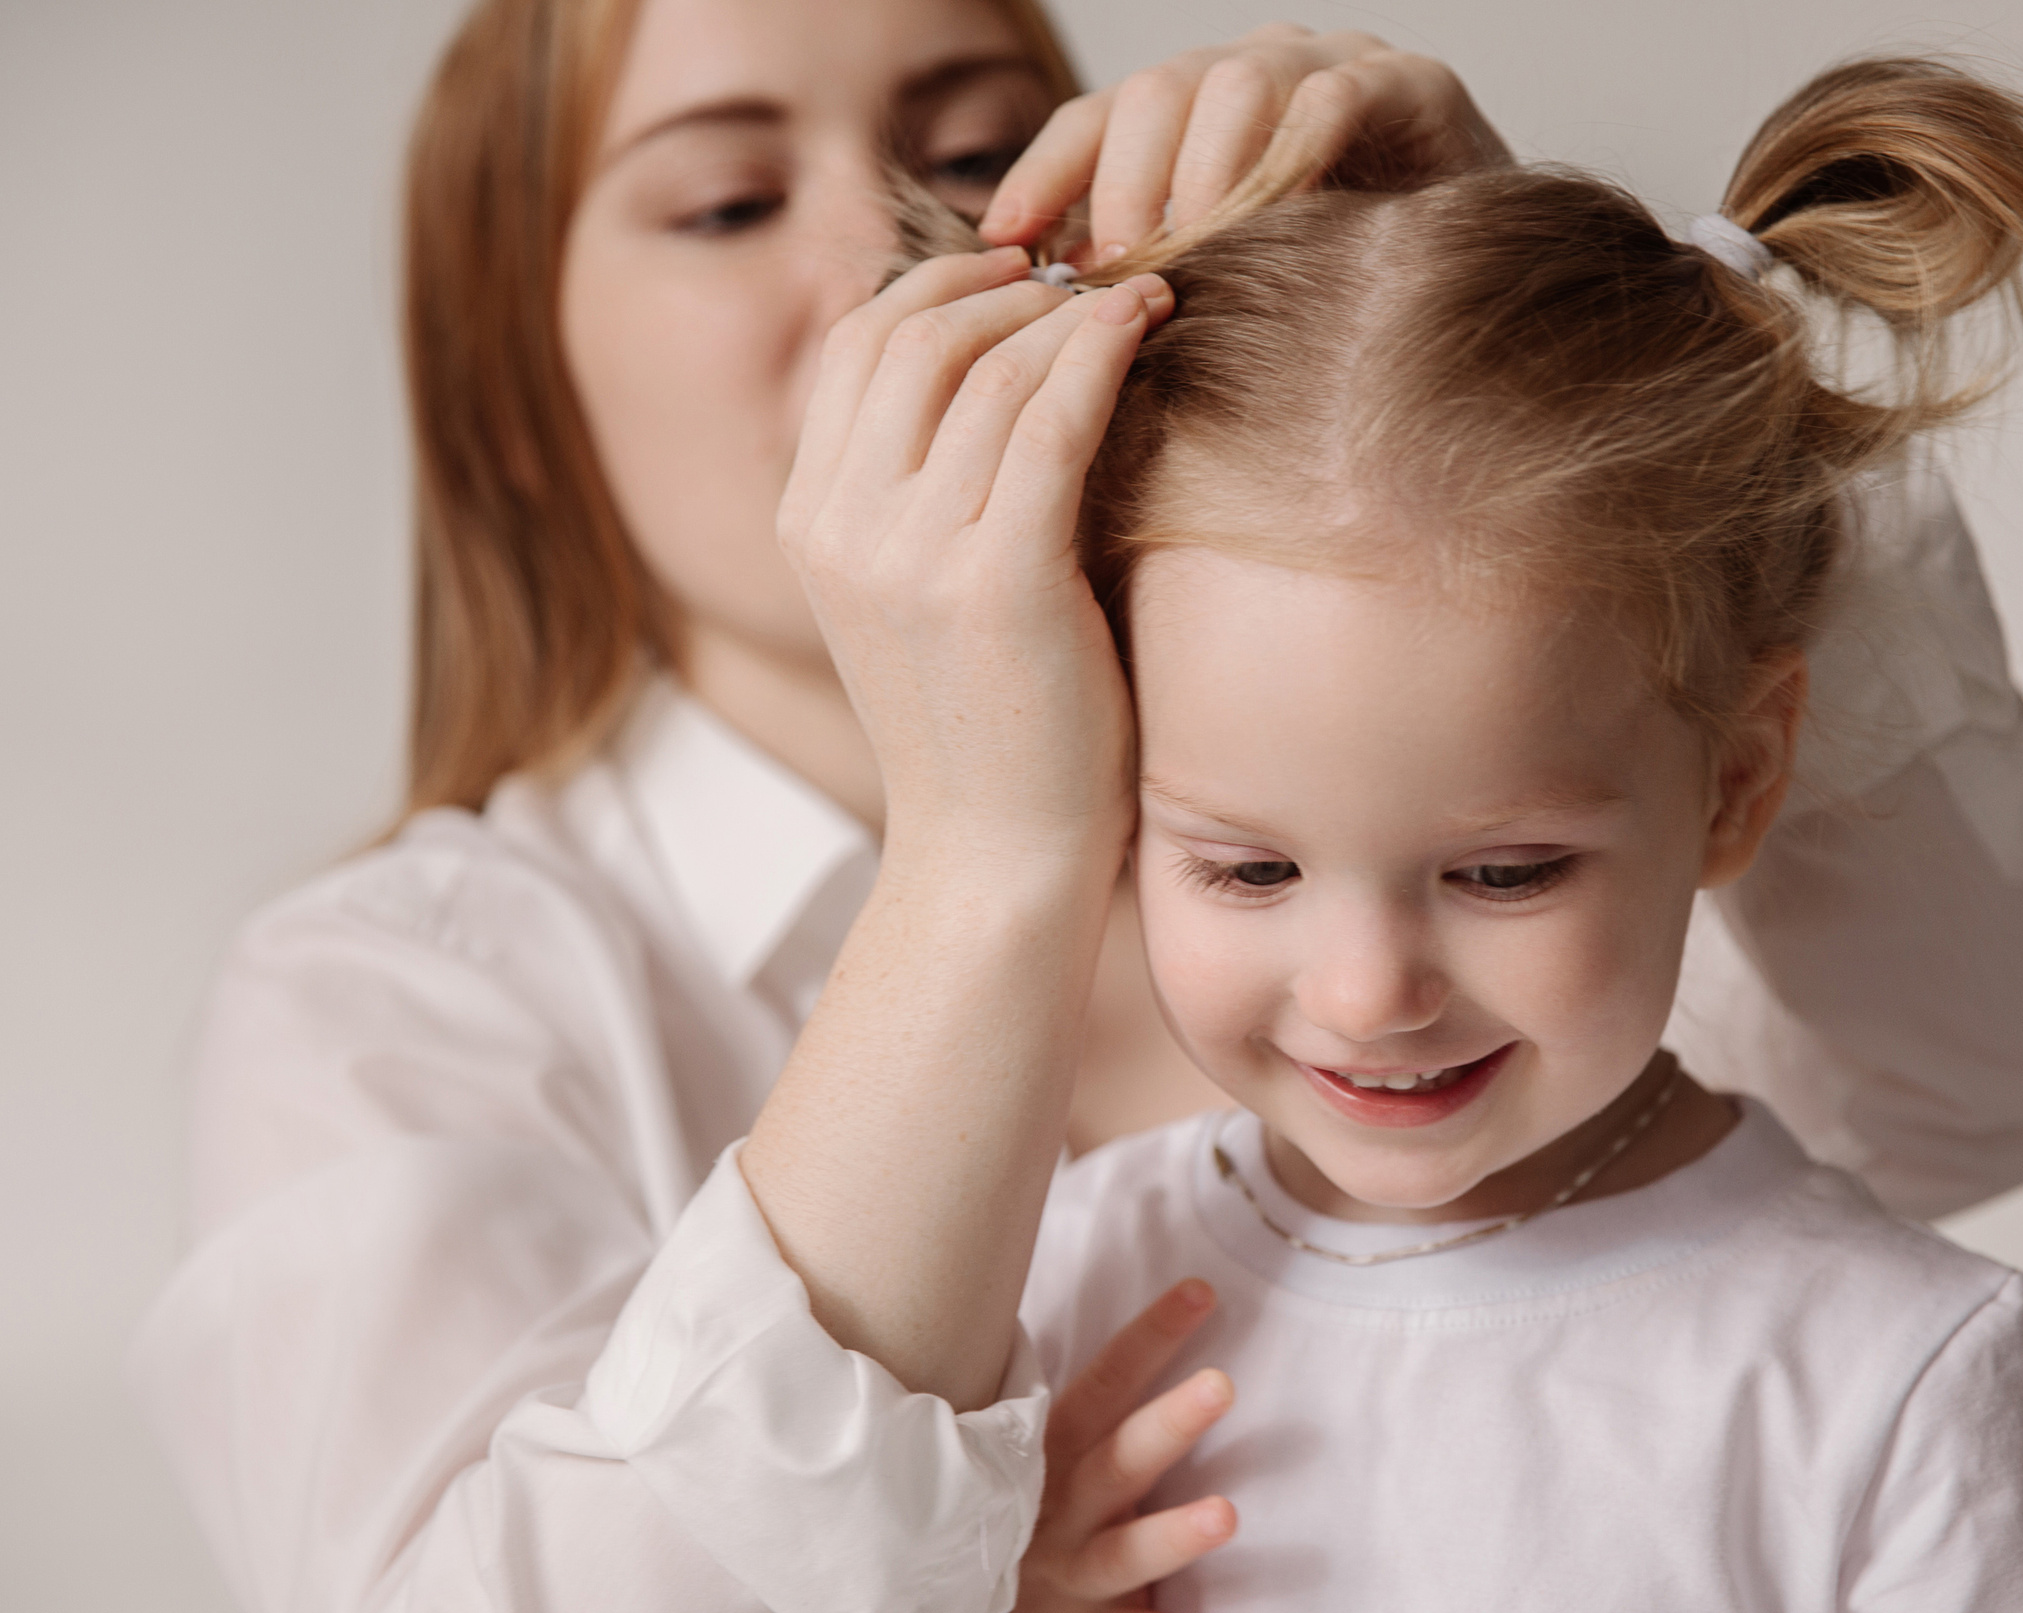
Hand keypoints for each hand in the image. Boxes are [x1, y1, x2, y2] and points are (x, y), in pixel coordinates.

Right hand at [779, 250, 1172, 866]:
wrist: (996, 864)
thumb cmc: (994, 733)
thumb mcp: (924, 598)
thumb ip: (932, 493)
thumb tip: (1004, 376)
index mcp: (808, 523)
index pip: (855, 346)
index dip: (940, 282)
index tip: (1023, 270)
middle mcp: (838, 527)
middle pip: (911, 333)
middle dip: (1008, 283)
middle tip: (1090, 276)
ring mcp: (906, 554)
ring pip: (984, 363)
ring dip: (1068, 309)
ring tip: (1136, 297)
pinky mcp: (991, 581)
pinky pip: (1048, 419)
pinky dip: (1100, 352)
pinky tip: (1147, 328)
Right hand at [925, 1281, 1259, 1612]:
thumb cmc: (985, 1520)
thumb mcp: (998, 1460)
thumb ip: (1046, 1410)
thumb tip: (1070, 1318)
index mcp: (1044, 1454)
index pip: (1101, 1384)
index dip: (1149, 1339)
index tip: (1201, 1291)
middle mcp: (1057, 1510)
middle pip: (1117, 1461)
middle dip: (1168, 1424)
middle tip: (1222, 1385)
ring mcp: (1070, 1577)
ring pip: (1125, 1555)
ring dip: (1174, 1537)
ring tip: (1227, 1515)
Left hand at [979, 24, 1509, 261]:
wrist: (1493, 313)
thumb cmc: (1347, 311)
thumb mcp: (1229, 296)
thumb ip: (1147, 283)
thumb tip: (1037, 306)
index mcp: (1205, 115)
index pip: (1101, 118)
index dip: (1046, 175)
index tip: (1003, 241)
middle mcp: (1265, 72)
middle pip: (1159, 89)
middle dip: (1125, 179)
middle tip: (1112, 263)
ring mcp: (1340, 69)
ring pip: (1236, 81)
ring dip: (1200, 173)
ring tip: (1186, 256)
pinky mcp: (1416, 89)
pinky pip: (1333, 99)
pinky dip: (1289, 160)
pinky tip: (1272, 233)